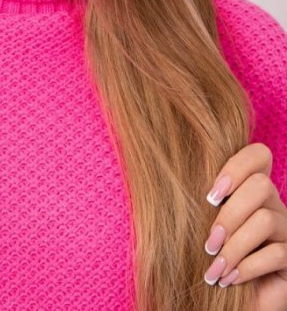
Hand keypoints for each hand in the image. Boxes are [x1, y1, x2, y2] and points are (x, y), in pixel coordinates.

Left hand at [203, 142, 286, 308]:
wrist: (231, 302)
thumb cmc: (211, 257)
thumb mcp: (204, 224)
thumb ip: (204, 201)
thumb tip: (174, 177)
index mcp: (251, 189)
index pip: (259, 154)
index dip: (237, 166)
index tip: (211, 196)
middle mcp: (274, 204)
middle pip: (261, 185)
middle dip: (230, 214)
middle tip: (209, 242)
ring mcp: (286, 230)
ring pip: (266, 220)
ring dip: (234, 246)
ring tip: (215, 268)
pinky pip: (277, 253)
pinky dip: (247, 268)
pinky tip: (229, 280)